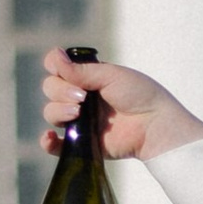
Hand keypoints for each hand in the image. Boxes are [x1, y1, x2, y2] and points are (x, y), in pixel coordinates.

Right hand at [39, 51, 202, 161]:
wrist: (155, 125)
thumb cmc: (140, 95)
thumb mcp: (111, 76)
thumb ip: (82, 70)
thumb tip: (55, 58)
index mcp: (87, 78)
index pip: (57, 68)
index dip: (55, 67)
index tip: (63, 70)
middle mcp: (80, 97)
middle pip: (50, 89)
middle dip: (60, 91)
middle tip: (82, 98)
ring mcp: (80, 121)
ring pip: (50, 113)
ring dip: (57, 110)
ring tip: (77, 113)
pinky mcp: (82, 144)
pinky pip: (56, 145)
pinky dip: (47, 142)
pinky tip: (50, 137)